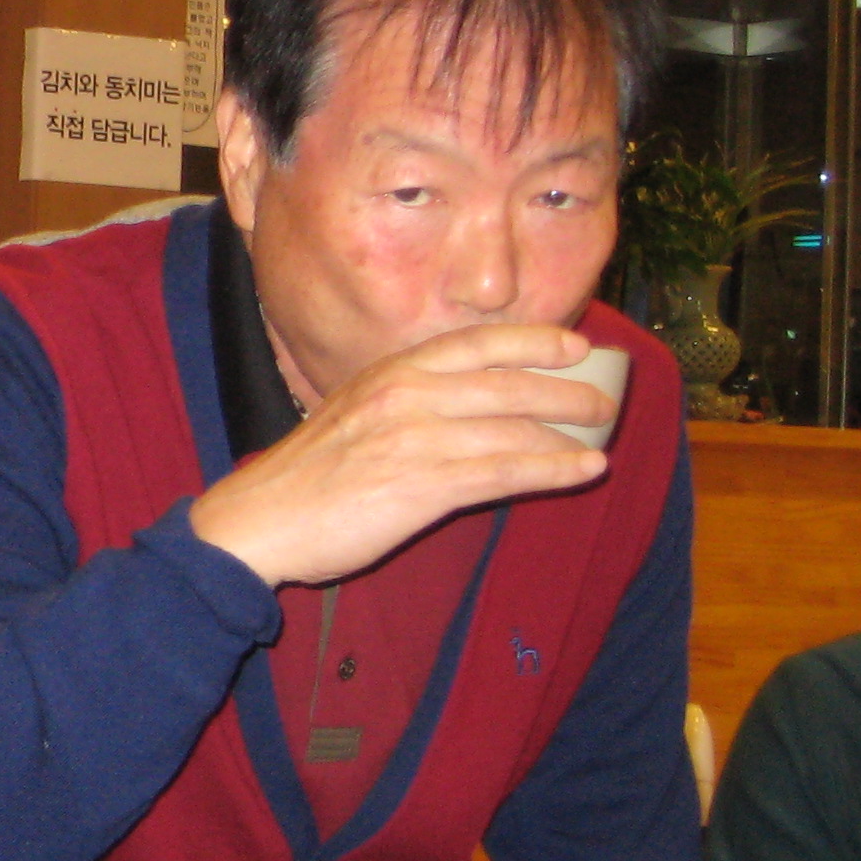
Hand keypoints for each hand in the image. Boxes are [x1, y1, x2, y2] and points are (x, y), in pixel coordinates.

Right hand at [188, 324, 614, 588]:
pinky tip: (583, 470)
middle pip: (505, 381)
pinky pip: (505, 472)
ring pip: (513, 425)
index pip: (473, 343)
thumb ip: (402, 404)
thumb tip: (458, 408)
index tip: (572, 344)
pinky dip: (553, 469)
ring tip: (600, 438)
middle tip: (601, 398)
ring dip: (567, 431)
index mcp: (387, 373)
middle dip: (563, 388)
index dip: (531, 340)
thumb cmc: (303, 476)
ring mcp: (416, 438)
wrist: (259, 520)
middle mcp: (405, 394)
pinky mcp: (423, 486)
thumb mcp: (351, 416)